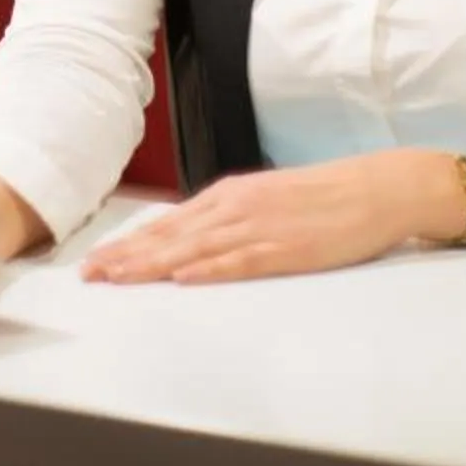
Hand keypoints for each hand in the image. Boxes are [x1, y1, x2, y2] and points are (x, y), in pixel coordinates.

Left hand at [80, 150, 455, 286]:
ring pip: (195, 248)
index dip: (130, 243)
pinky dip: (209, 269)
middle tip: (89, 275)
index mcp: (231, 196)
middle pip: (170, 236)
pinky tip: (183, 277)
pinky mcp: (287, 248)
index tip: (96, 260)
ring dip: (152, 264)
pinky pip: (240, 261)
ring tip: (118, 278)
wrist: (376, 187)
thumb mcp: (266, 199)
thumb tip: (192, 238)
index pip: (168, 223)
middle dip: (127, 256)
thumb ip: (230, 218)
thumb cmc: (324, 197)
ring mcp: (260, 227)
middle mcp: (236, 207)